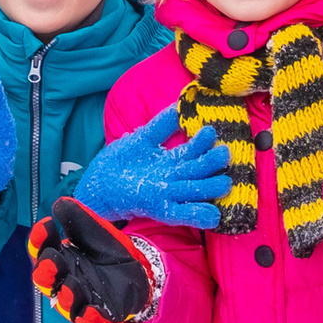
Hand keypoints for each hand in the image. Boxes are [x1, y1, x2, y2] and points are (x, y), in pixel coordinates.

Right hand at [27, 198, 158, 322]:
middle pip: (46, 279)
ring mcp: (79, 301)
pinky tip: (89, 313)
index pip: (42, 250)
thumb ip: (78, 220)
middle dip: (46, 271)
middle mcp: (64, 280)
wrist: (137, 274)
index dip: (40, 239)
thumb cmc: (107, 252)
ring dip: (65, 295)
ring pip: (65, 302)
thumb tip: (60, 203)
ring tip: (70, 285)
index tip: (45, 226)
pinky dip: (87, 321)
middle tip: (51, 261)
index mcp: (60, 258)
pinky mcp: (98, 318)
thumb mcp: (96, 231)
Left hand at [74, 104, 232, 227]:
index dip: (202, 142)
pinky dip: (198, 216)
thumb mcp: (142, 138)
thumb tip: (180, 105)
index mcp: (171, 160)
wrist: (97, 185)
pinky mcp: (157, 208)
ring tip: (225, 181)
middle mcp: (173, 178)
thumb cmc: (120, 160)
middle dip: (212, 164)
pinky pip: (181, 214)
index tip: (211, 130)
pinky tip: (214, 216)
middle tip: (225, 154)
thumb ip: (161, 123)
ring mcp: (167, 194)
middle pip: (198, 170)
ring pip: (195, 190)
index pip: (192, 150)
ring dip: (210, 188)